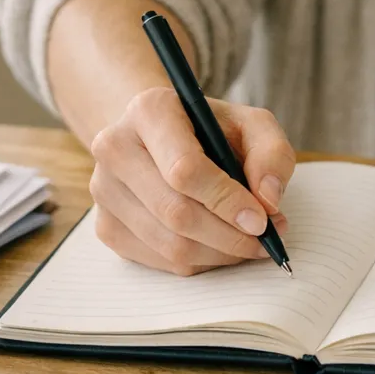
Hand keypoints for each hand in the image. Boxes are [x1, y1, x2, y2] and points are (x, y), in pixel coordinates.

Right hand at [89, 88, 295, 274]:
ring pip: (169, 245)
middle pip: (176, 213)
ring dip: (219, 253)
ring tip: (248, 242)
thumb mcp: (251, 124)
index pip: (184, 169)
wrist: (160, 137)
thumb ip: (270, 154)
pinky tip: (218, 244)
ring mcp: (104, 191)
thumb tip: (268, 200)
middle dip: (229, 235)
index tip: (262, 220)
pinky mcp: (105, 226)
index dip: (227, 201)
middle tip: (264, 240)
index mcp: (149, 111)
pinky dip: (199, 261)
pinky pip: (160, 262)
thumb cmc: (210, 131)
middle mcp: (115, 148)